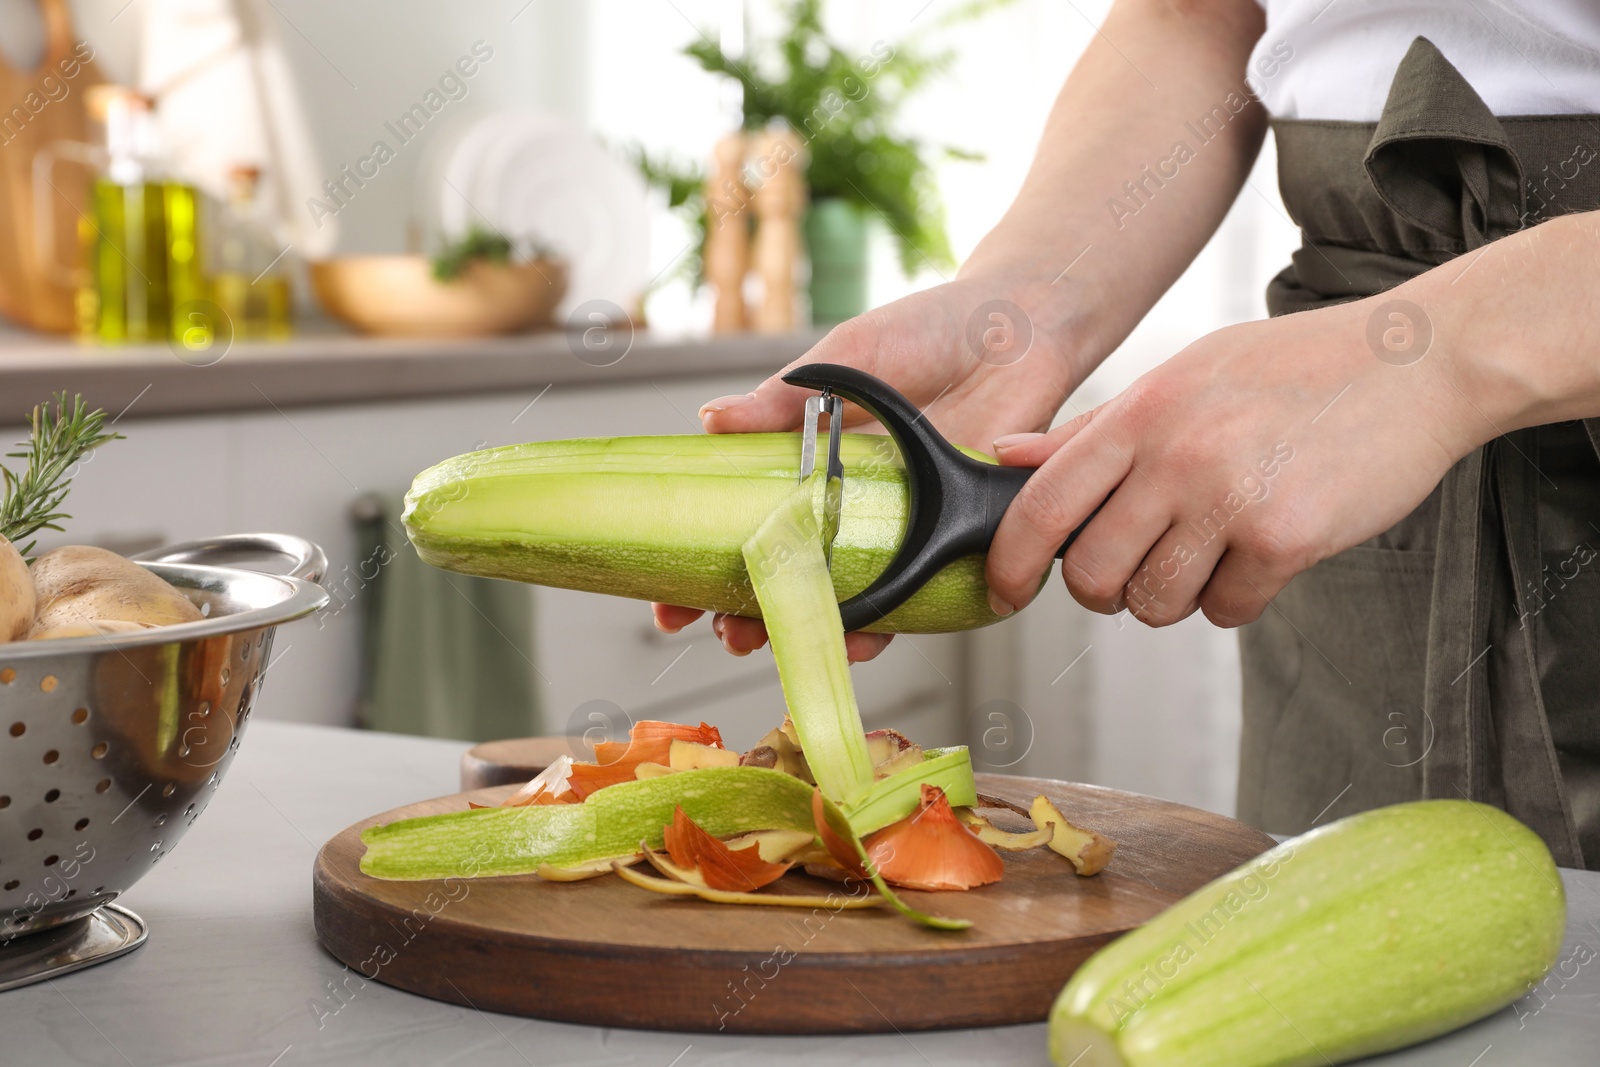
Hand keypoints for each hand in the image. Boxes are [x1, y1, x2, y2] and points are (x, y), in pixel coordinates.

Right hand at [656, 271, 1085, 658]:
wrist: (1018, 328)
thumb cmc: (932, 329)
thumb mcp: (847, 354)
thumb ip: (784, 395)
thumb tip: (711, 421)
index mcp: (810, 456)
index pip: (742, 517)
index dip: (704, 559)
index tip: (669, 593)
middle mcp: (848, 501)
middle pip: (783, 570)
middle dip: (739, 608)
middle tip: (710, 628)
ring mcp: (895, 525)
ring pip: (837, 595)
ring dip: (798, 626)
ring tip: (760, 641)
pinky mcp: (947, 538)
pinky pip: (910, 598)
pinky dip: (879, 625)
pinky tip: (850, 640)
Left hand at [984, 297, 1481, 626]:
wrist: (1415, 364)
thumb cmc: (1293, 369)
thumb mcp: (1181, 377)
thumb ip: (1092, 429)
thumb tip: (1004, 457)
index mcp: (1140, 413)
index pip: (1040, 506)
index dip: (1009, 564)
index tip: (1004, 593)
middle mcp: (1174, 454)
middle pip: (1091, 572)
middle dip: (1103, 592)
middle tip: (1133, 575)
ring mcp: (1229, 498)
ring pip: (1155, 601)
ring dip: (1174, 597)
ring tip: (1208, 556)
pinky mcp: (1285, 538)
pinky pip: (1226, 609)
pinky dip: (1236, 598)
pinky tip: (1260, 555)